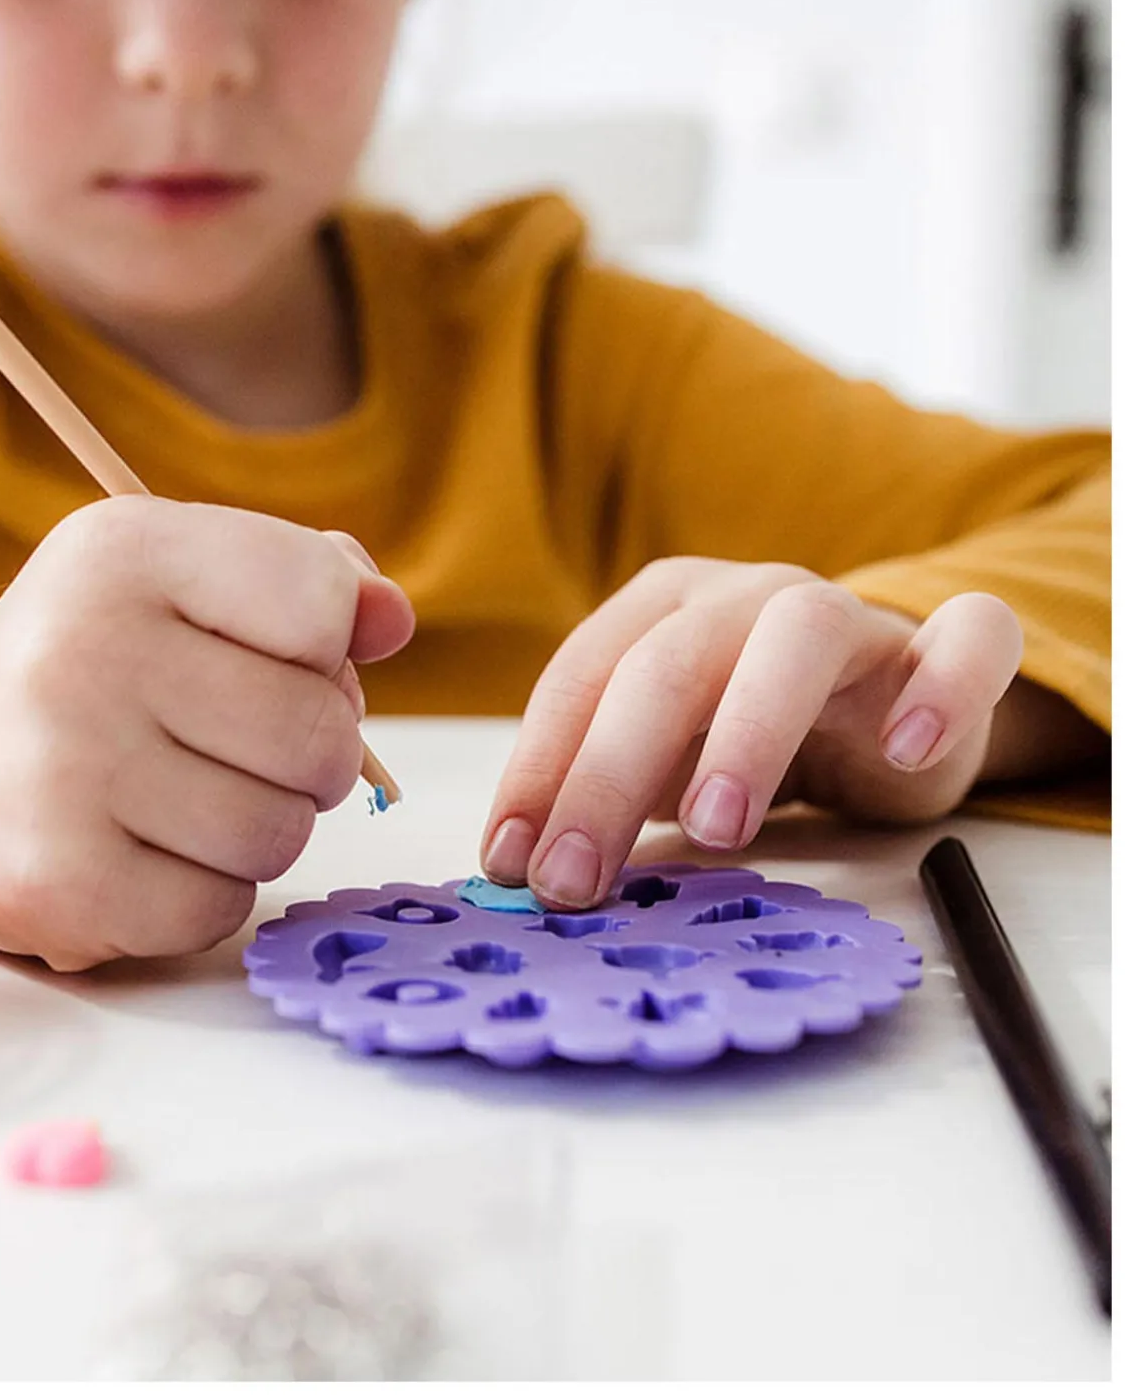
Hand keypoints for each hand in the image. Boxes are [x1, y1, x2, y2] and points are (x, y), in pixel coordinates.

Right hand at [0, 498, 413, 968]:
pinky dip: (207, 891)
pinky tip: (149, 852)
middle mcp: (81, 651)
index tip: (269, 656)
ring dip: (263, 826)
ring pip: (279, 832)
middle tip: (245, 745)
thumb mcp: (186, 576)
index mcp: (125, 550)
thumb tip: (391, 620)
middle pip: (317, 733)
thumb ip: (308, 578)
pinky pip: (220, 908)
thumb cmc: (101, 661)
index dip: (325, 647)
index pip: (320, 602)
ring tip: (195, 797)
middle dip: (310, 752)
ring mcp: (61, 773)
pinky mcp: (54, 884)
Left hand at [480, 557, 1023, 908]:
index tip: (510, 862)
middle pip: (667, 666)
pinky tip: (907, 748)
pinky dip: (943, 688)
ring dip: (749, 731)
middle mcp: (742, 598)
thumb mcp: (662, 764)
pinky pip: (966, 640)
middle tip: (577, 879)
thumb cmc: (743, 734)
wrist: (881, 703)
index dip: (541, 768)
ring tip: (717, 828)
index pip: (582, 677)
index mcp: (660, 611)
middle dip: (609, 776)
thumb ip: (603, 796)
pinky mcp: (936, 648)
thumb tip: (521, 869)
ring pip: (797, 638)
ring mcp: (845, 614)